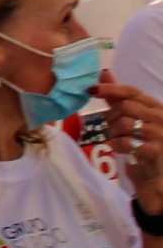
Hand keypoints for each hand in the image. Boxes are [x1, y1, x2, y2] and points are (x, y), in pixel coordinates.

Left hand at [98, 82, 162, 207]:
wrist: (154, 174)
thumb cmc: (140, 142)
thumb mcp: (131, 117)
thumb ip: (118, 97)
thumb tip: (104, 73)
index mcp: (156, 107)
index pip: (132, 92)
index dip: (110, 89)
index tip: (91, 89)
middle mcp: (161, 118)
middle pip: (125, 107)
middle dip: (111, 117)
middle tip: (112, 127)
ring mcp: (160, 135)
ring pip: (123, 124)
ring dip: (114, 133)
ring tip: (119, 139)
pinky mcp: (155, 151)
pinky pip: (125, 143)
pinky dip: (118, 146)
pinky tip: (124, 150)